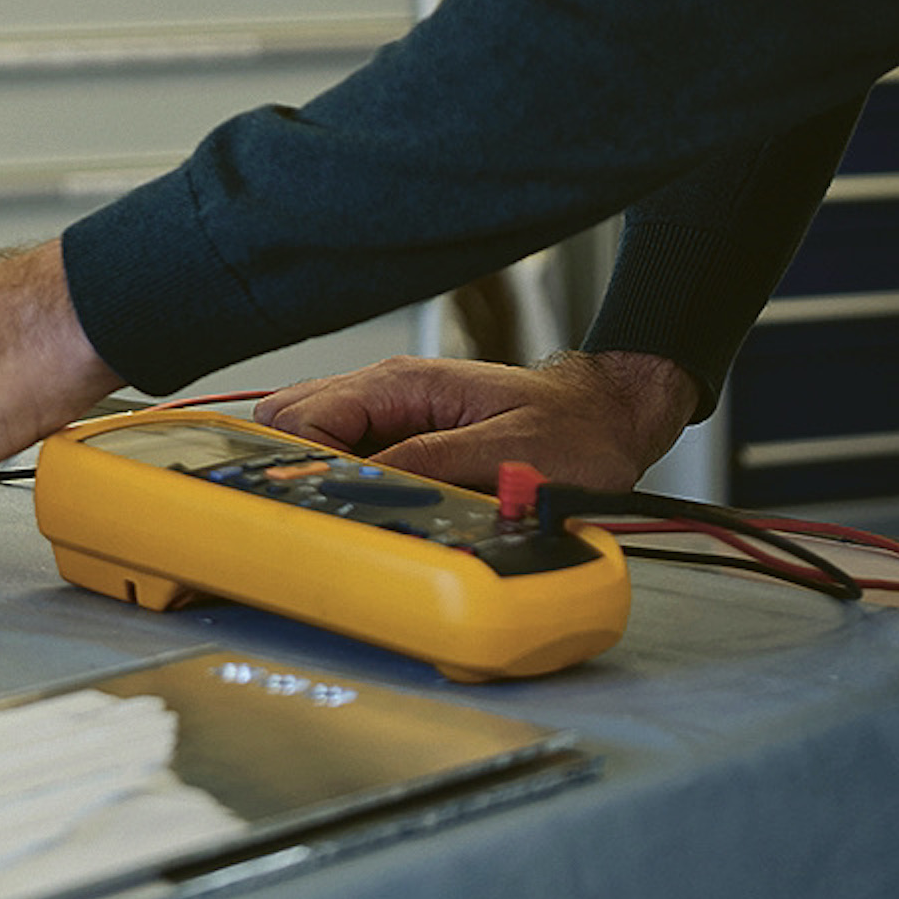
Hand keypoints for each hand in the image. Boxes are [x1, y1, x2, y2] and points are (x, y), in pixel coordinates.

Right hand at [245, 347, 696, 491]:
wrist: (609, 418)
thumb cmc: (573, 430)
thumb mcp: (508, 452)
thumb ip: (432, 463)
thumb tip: (365, 482)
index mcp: (403, 384)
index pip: (305, 415)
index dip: (298, 465)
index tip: (311, 507)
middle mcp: (387, 392)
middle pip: (289, 418)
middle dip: (289, 466)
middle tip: (314, 514)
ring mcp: (390, 412)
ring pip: (309, 432)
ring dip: (310, 471)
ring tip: (332, 513)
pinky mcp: (401, 436)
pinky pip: (343, 450)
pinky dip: (337, 477)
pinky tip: (358, 506)